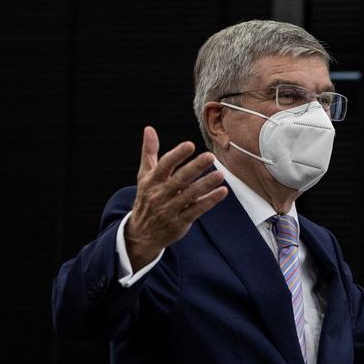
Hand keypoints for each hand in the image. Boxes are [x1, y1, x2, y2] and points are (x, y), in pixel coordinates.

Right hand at [125, 126, 227, 270]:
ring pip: (190, 195)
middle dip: (195, 167)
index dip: (177, 155)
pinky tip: (222, 191)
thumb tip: (149, 129)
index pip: (164, 166)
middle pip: (179, 179)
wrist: (141, 234)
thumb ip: (149, 152)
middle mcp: (159, 195)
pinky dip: (209, 200)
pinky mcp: (180, 222)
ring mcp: (170, 209)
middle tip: (210, 156)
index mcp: (151, 181)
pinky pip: (197, 210)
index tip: (190, 145)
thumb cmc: (147, 198)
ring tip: (220, 174)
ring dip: (206, 184)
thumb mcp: (144, 176)